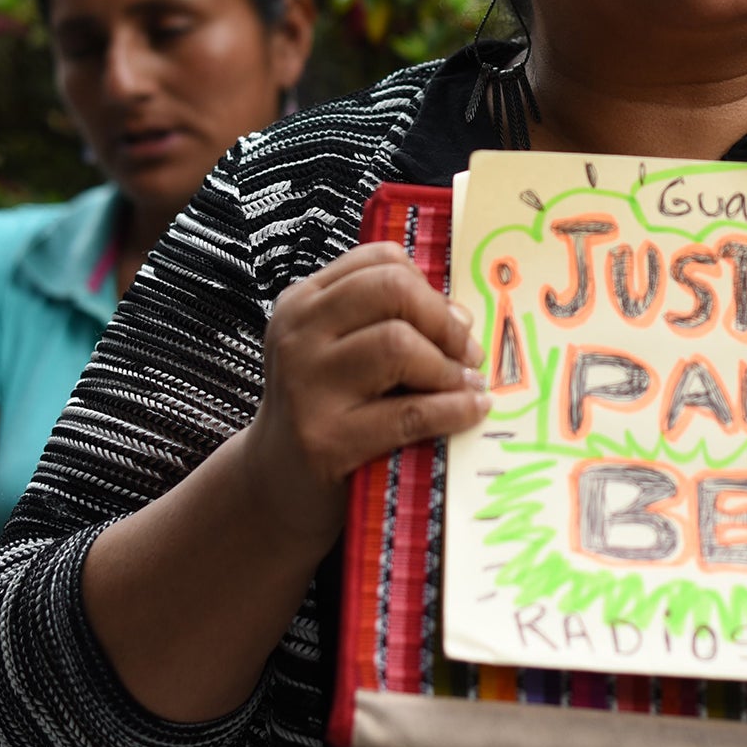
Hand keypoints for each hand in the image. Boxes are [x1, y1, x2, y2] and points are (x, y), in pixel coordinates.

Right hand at [238, 242, 488, 551]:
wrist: (275, 485)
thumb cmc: (326, 408)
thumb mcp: (340, 350)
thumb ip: (387, 321)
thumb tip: (461, 316)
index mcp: (303, 302)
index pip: (380, 261)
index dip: (428, 286)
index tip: (452, 318)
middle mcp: (298, 335)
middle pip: (391, 290)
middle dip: (443, 320)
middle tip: (468, 351)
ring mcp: (306, 386)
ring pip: (398, 344)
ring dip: (447, 367)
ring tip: (465, 384)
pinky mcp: (325, 440)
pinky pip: (408, 412)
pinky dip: (452, 409)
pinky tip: (471, 410)